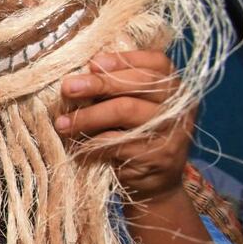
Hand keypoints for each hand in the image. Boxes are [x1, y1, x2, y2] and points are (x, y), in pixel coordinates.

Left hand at [56, 50, 191, 201]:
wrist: (154, 183)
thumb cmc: (135, 135)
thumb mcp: (132, 106)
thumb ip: (117, 87)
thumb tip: (82, 70)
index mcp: (174, 86)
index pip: (155, 62)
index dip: (123, 60)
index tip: (92, 63)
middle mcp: (179, 105)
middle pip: (140, 84)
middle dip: (99, 84)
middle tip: (67, 87)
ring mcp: (172, 131)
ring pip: (126, 111)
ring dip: (88, 116)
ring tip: (63, 123)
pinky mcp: (159, 156)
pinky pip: (118, 143)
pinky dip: (93, 144)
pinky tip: (77, 146)